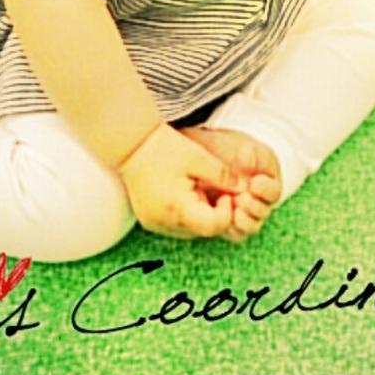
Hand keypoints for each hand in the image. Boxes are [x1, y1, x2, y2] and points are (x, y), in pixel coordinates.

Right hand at [116, 123, 245, 239]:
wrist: (130, 144)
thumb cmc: (163, 147)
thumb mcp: (198, 157)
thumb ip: (224, 175)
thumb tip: (244, 188)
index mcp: (177, 208)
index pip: (213, 226)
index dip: (225, 211)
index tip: (225, 192)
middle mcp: (164, 223)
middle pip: (202, 230)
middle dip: (214, 213)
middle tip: (215, 189)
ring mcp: (155, 224)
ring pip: (190, 229)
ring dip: (200, 213)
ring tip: (197, 188)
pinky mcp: (149, 220)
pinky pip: (176, 224)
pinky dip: (186, 213)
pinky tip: (184, 192)